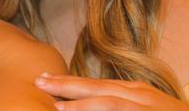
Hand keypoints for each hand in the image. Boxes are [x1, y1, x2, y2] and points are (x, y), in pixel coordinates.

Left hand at [35, 73, 188, 110]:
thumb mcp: (150, 107)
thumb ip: (126, 102)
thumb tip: (98, 103)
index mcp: (138, 93)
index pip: (98, 86)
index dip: (70, 84)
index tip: (45, 81)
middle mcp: (142, 97)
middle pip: (98, 89)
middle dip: (67, 86)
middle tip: (38, 82)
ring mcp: (149, 108)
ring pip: (110, 104)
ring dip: (82, 104)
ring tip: (55, 106)